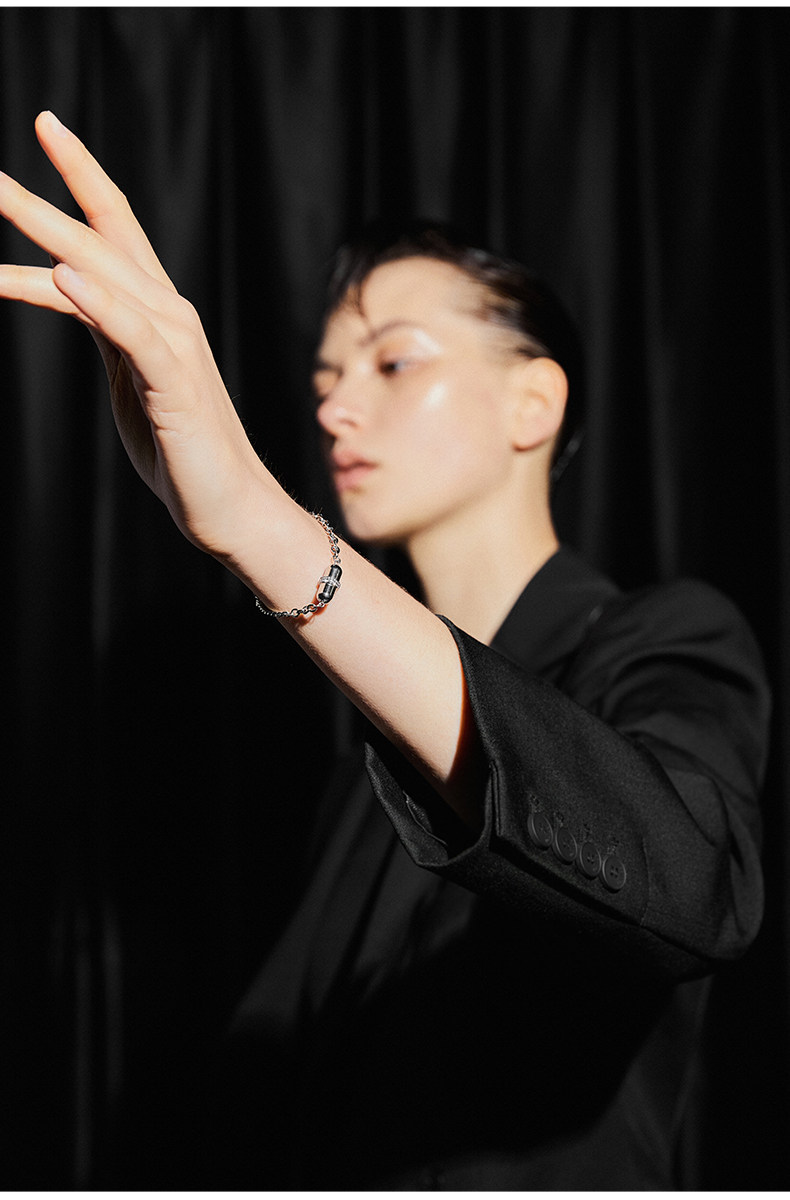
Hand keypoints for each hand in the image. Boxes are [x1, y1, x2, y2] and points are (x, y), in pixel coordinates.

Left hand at [0, 112, 269, 552]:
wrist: (233, 506)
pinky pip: (133, 335)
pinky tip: (63, 275)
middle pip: (99, 240)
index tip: (47, 124)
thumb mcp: (130, 381)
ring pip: (107, 276)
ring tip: (1, 200)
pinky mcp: (176, 386)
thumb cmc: (182, 450)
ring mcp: (175, 347)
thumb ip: (106, 332)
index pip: (116, 228)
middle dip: (39, 201)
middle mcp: (169, 315)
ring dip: (51, 235)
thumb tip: (68, 293)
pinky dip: (100, 302)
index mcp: (157, 312)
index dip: (81, 176)